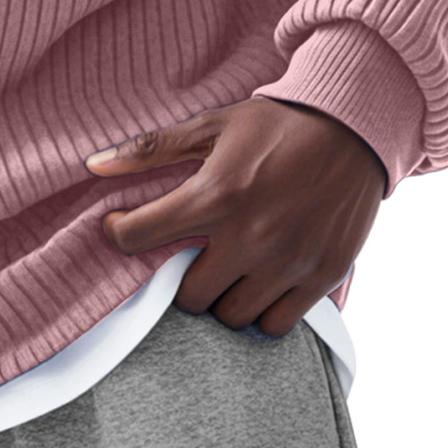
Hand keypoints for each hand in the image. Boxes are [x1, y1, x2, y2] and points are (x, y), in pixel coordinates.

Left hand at [85, 96, 387, 335]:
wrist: (353, 126)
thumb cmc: (277, 124)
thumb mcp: (212, 125)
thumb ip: (150, 149)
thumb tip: (93, 165)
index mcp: (215, 196)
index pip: (139, 238)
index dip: (120, 236)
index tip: (124, 229)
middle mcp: (249, 237)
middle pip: (189, 297)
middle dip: (182, 280)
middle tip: (192, 258)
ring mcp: (288, 262)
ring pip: (233, 318)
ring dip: (224, 300)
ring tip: (229, 273)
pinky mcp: (322, 276)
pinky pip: (277, 324)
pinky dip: (264, 312)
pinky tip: (262, 285)